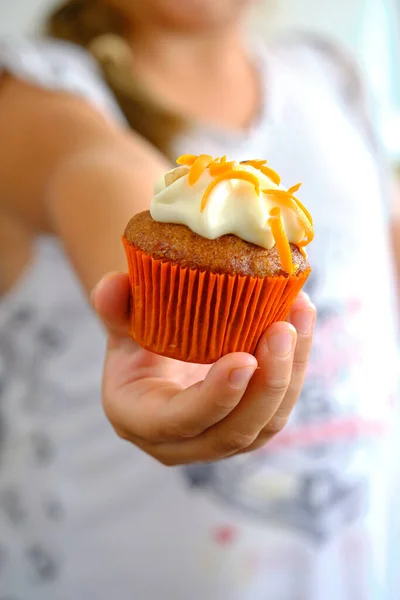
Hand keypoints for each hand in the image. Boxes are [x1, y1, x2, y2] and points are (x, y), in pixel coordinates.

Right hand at [92, 272, 315, 464]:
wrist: (158, 360)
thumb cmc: (137, 342)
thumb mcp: (120, 324)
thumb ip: (114, 307)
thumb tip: (112, 284)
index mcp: (140, 419)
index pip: (181, 422)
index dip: (215, 397)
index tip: (244, 358)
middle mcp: (182, 442)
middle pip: (234, 432)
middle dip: (267, 384)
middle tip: (282, 329)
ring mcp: (220, 441)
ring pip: (266, 424)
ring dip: (291, 372)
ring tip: (299, 315)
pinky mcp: (248, 428)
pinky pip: (279, 407)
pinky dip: (297, 366)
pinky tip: (301, 320)